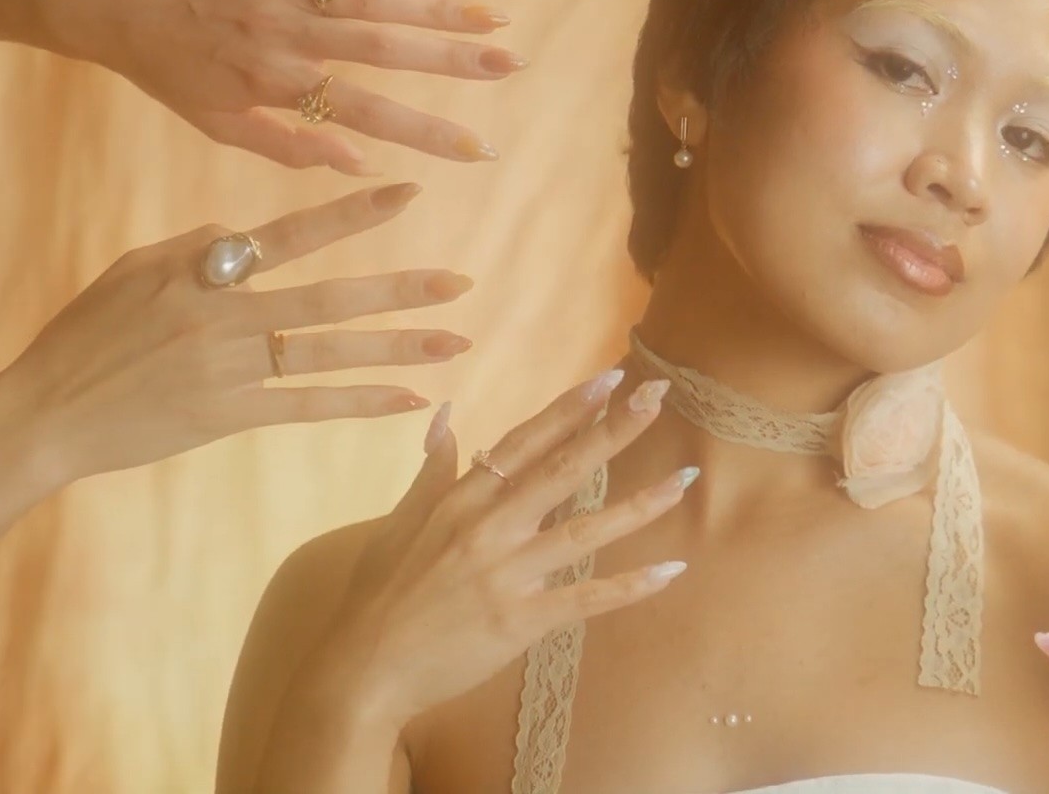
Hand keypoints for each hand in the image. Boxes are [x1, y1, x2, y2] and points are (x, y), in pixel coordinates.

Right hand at [0, 183, 473, 484]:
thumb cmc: (87, 335)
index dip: (351, 212)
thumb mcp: (134, 270)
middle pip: (328, 299)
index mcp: (200, 269)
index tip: (409, 194)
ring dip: (397, 348)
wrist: (44, 413)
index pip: (290, 233)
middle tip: (461, 282)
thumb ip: (198, 248)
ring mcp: (227, 368)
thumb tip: (247, 234)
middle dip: (399, 290)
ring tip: (456, 341)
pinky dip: (360, 402)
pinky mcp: (227, 415)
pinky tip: (410, 398)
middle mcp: (221, 315)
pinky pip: (307, 407)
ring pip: (329, 354)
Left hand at [36, 0, 523, 172]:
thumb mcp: (216, 124)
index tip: (478, 148)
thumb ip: (290, 146)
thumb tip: (362, 162)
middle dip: (457, 60)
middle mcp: (284, 35)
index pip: (369, 115)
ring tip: (494, 18)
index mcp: (274, 86)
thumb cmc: (161, 68)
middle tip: (513, 65)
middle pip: (387, 50)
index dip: (428, 132)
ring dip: (439, 7)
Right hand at [278, 379, 695, 735]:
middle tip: (658, 397)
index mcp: (461, 500)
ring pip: (585, 531)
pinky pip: (585, 599)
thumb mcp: (398, 521)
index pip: (525, 441)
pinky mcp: (520, 621)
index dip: (570, 408)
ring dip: (639, 505)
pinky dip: (629, 587)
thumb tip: (444, 414)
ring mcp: (506, 574)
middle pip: (564, 469)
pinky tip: (670, 571)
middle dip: (614, 430)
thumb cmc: (380, 595)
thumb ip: (431, 469)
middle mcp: (488, 528)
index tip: (612, 378)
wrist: (363, 670)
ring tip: (685, 482)